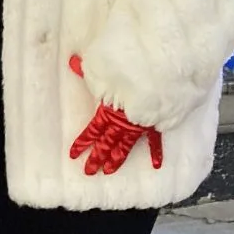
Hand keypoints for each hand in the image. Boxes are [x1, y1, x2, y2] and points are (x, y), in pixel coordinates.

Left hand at [68, 55, 162, 175]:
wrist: (162, 76)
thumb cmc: (131, 69)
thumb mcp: (103, 65)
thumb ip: (88, 68)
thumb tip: (71, 62)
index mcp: (109, 111)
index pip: (92, 131)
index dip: (82, 143)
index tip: (73, 155)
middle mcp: (122, 122)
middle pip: (106, 143)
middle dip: (96, 158)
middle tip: (89, 171)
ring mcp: (140, 125)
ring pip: (125, 146)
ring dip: (117, 159)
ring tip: (109, 170)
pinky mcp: (157, 124)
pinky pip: (155, 140)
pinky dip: (156, 152)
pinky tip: (156, 165)